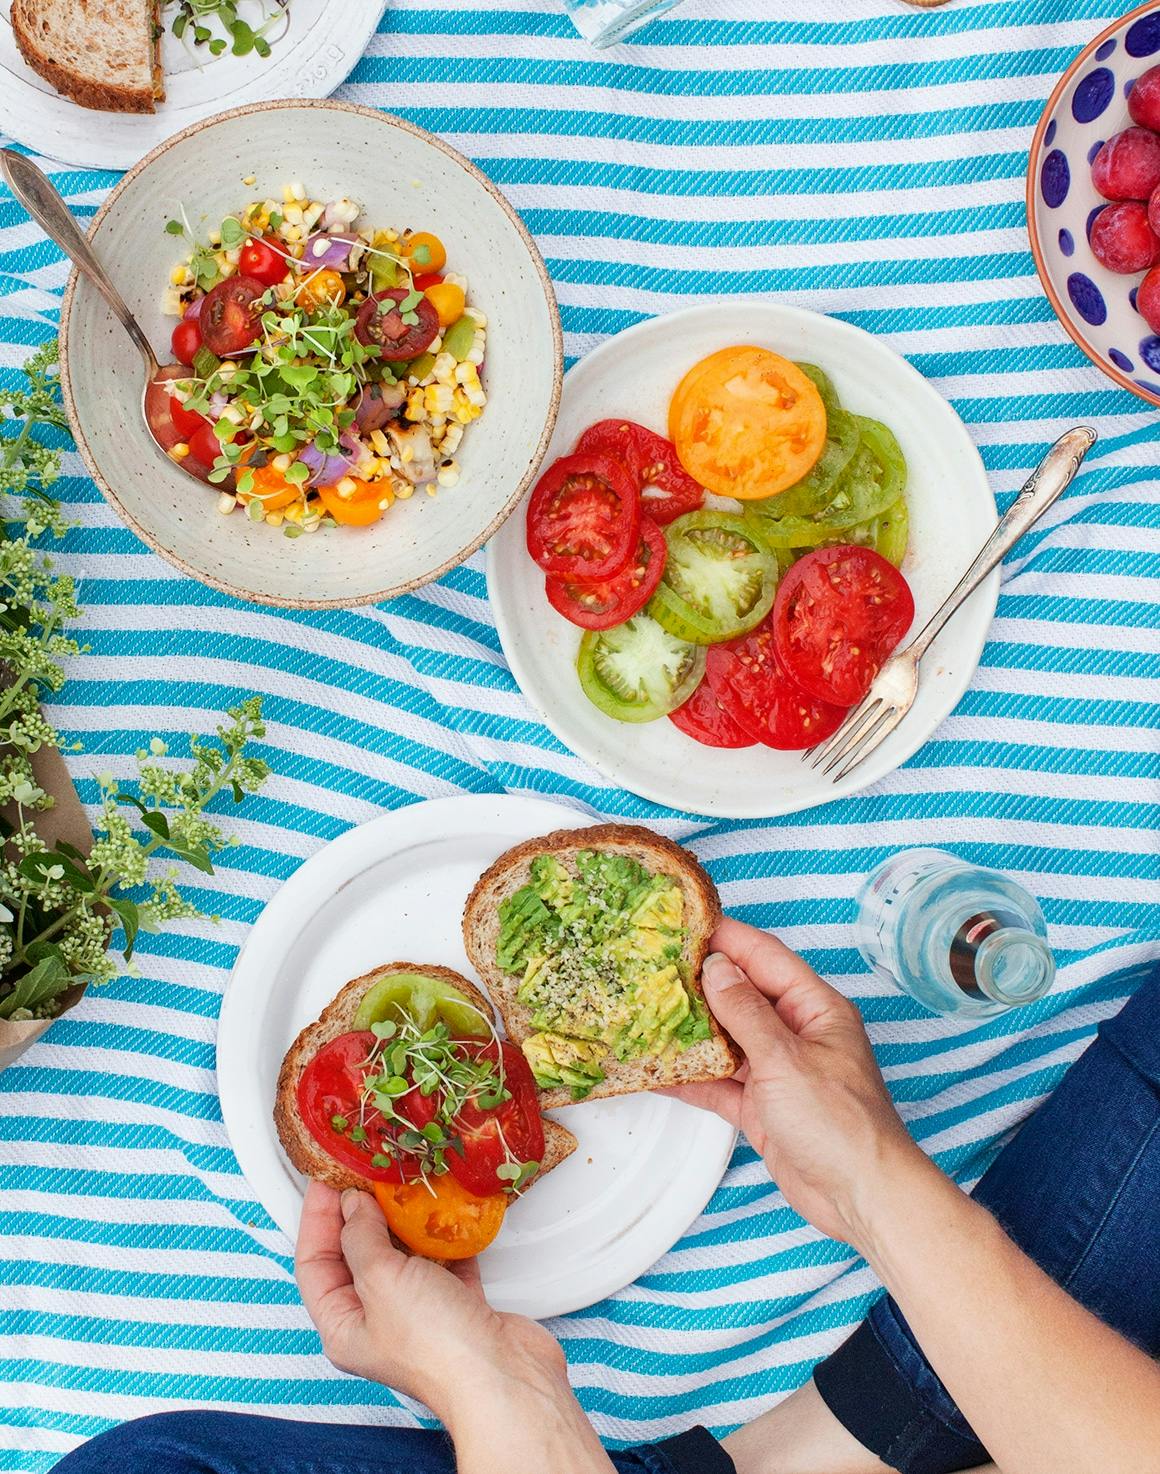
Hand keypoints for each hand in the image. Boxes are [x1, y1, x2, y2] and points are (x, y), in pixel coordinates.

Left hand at [295, 1180, 566, 1422]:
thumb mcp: (382, 1281)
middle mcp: (377, 1321)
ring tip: (406, 1184)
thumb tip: (352, 1205)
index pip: (315, 1263)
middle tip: (367, 1173)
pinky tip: (447, 1212)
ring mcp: (419, 1314)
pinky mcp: (458, 1307)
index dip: (317, 1218)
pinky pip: (443, 1261)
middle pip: (357, 1256)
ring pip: (402, 1256)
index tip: (326, 1179)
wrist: (504, 1377)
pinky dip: (445, 1237)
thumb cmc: (436, 1345)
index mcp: (344, 1325)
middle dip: (361, 1213)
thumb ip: (361, 1236)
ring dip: (405, 1221)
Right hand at [673, 917, 926, 1247]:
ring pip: (726, 1039)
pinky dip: (691, 1077)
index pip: (765, 957)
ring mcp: (778, 1071)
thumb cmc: (840, 1123)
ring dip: (690, 1030)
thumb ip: (746, 1012)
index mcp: (815, 1008)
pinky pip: (720, 1082)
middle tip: (651, 965)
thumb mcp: (786, 1059)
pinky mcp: (762, 1107)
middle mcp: (796, 1033)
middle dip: (699, 983)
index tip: (684, 923)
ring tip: (644, 1011)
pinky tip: (656, 1069)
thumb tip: (716, 967)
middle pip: (741, 995)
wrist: (861, 1198)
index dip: (726, 937)